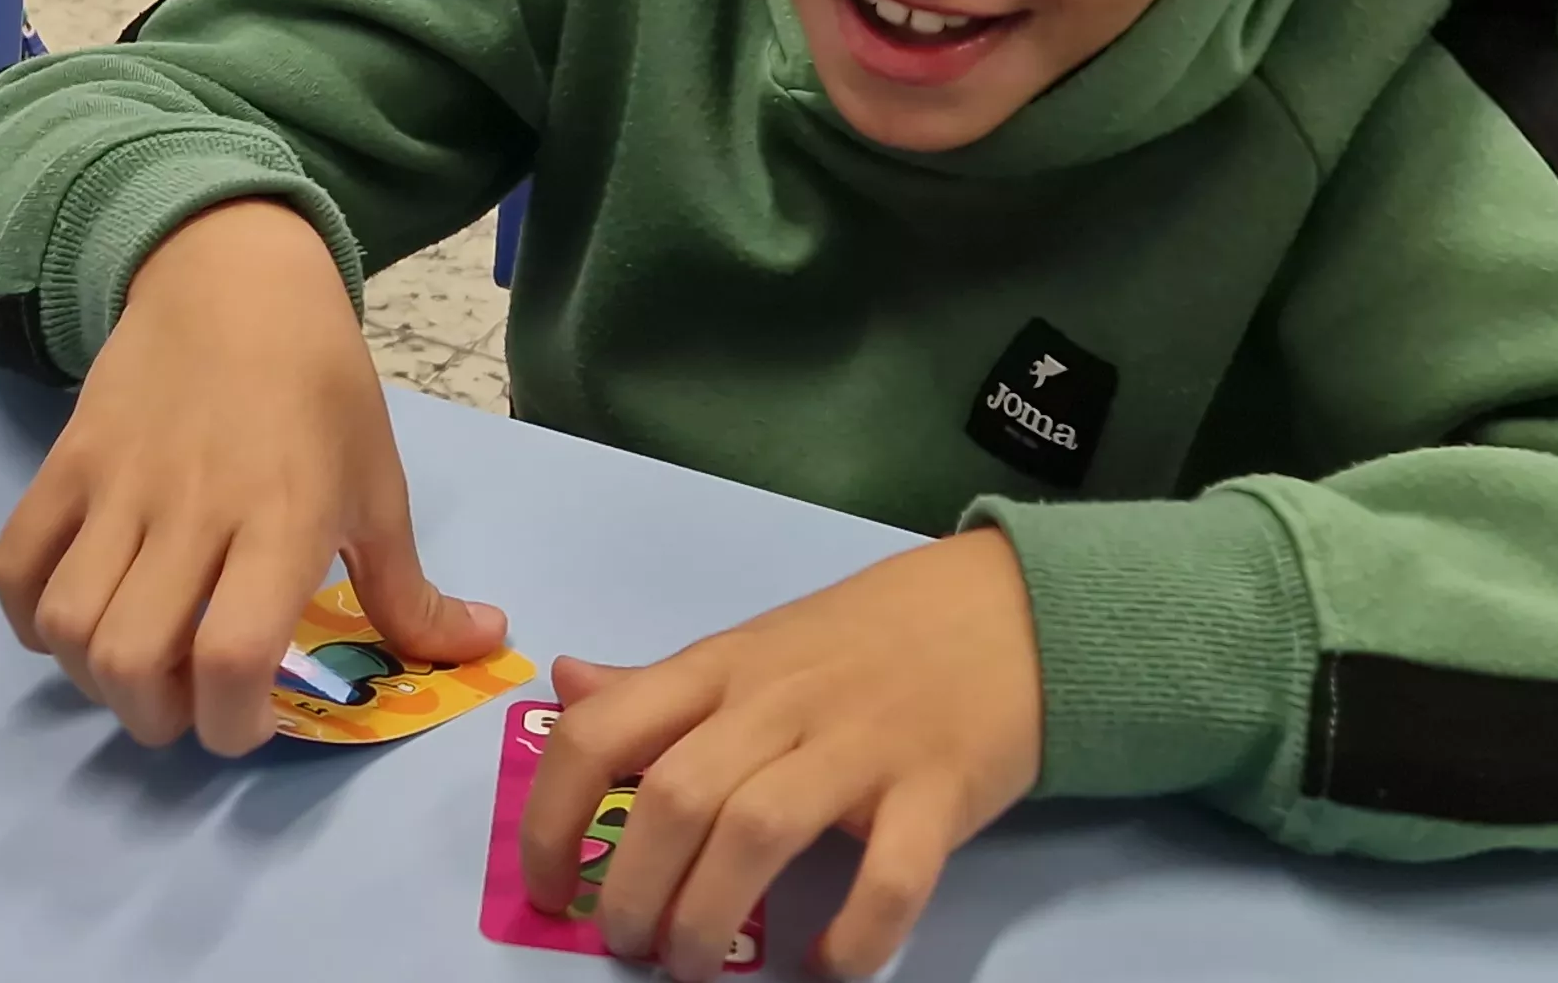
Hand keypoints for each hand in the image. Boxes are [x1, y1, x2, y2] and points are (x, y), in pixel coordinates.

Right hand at [0, 200, 507, 754]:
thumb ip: (411, 589)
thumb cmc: (322, 388)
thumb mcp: (379, 486)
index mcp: (282, 522)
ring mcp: (118, 486)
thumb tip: (480, 648)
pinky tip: (71, 620)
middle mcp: (192, 511)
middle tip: (186, 701)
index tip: (247, 718)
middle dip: (155, 718)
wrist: (234, 278)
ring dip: (92, 676)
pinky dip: (27, 616)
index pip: (230, 656)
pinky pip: (13, 564)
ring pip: (67, 623)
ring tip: (131, 666)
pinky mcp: (66, 461)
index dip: (230, 723)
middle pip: (131, 659)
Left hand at [521, 529, 1041, 981]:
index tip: (549, 887)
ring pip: (758, 834)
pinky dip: (853, 936)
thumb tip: (566, 685)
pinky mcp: (939, 791)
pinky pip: (890, 877)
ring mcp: (860, 745)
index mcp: (719, 667)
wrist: (1009, 610)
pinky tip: (824, 966)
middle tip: (629, 944)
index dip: (553, 817)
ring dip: (709, 916)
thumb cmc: (865, 639)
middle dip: (632, 889)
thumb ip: (658, 682)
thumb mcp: (750, 646)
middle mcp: (777, 703)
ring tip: (693, 967)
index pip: (601, 732)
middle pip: (674, 797)